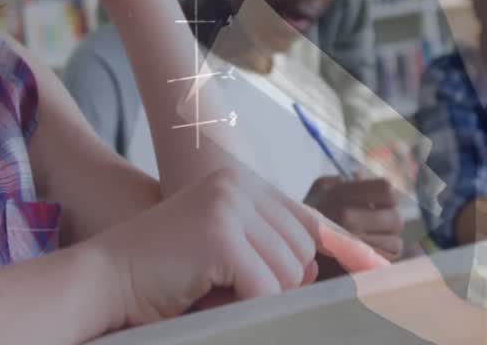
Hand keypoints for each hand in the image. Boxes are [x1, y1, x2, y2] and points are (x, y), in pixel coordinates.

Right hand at [90, 168, 388, 328]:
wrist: (101, 280)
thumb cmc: (160, 275)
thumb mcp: (220, 250)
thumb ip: (262, 247)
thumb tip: (314, 268)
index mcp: (239, 182)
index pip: (309, 218)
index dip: (350, 248)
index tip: (384, 273)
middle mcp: (238, 184)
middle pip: (302, 252)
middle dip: (276, 285)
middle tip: (223, 288)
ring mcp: (230, 206)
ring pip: (288, 273)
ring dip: (256, 297)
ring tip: (209, 289)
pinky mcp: (221, 234)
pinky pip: (265, 288)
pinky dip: (242, 305)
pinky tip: (204, 293)